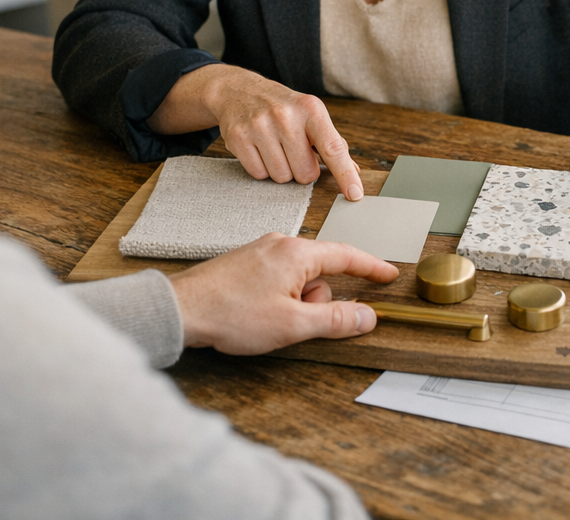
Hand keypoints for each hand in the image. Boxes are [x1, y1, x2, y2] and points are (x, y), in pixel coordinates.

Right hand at [149, 64, 365, 199]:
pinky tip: (259, 150)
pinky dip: (262, 169)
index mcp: (311, 109)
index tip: (355, 194)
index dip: (345, 174)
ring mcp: (260, 126)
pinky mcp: (239, 138)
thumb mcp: (310, 114)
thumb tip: (354, 171)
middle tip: (293, 151)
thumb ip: (332, 143)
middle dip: (302, 170)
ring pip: (282, 177)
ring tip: (275, 148)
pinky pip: (259, 174)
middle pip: (305, 173)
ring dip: (281, 170)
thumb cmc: (281, 106)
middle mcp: (286, 116)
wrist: (238, 91)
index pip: (333, 148)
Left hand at [169, 233, 398, 354]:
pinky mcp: (246, 263)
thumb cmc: (232, 314)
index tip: (389, 275)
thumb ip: (335, 321)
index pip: (347, 256)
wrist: (181, 310)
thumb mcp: (292, 325)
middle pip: (320, 274)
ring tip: (266, 321)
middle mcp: (281, 244)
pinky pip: (278, 281)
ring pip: (298, 281)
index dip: (371, 268)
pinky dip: (278, 300)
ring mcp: (261, 252)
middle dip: (316, 303)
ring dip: (294, 304)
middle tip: (293, 323)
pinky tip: (256, 315)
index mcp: (297, 253)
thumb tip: (367, 316)